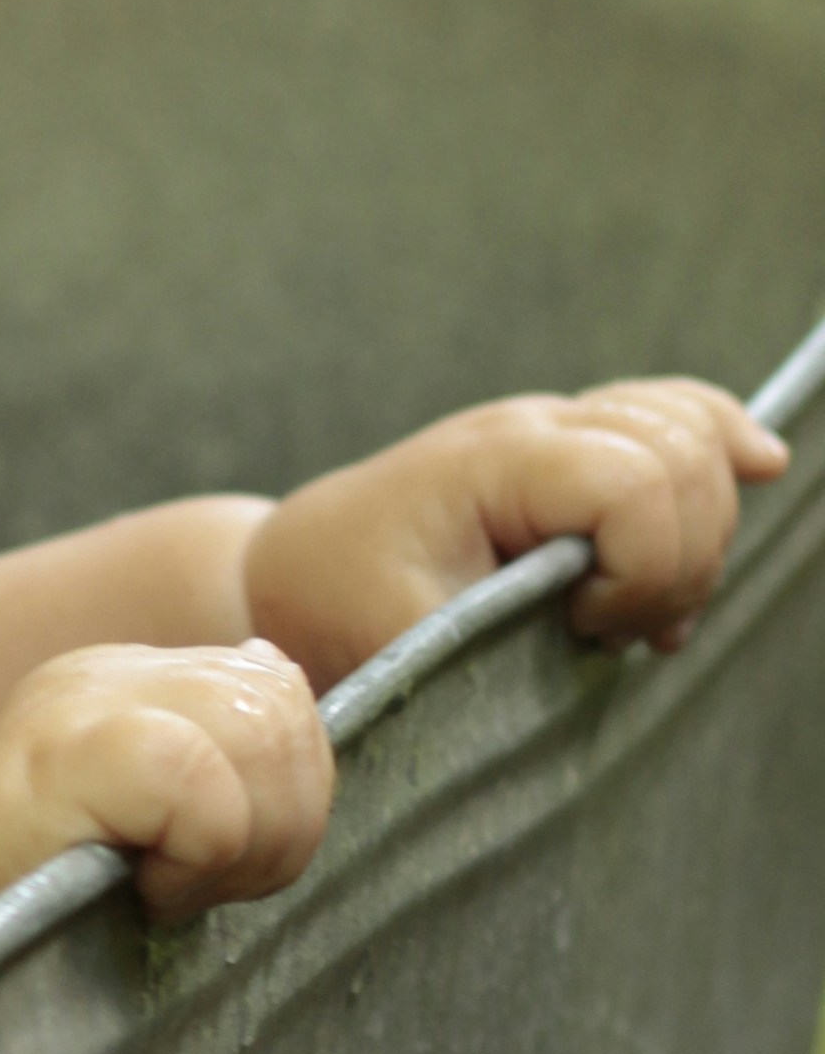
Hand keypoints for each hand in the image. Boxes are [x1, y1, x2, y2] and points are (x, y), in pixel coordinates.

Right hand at [0, 638, 332, 933]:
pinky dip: (199, 857)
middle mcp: (100, 674)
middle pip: (282, 711)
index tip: (214, 867)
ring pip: (261, 734)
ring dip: (243, 844)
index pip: (278, 694)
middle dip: (281, 824)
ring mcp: (76, 703)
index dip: (288, 796)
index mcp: (124, 683)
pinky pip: (204, 784)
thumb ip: (217, 756)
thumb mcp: (147, 832)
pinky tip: (144, 891)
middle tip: (199, 888)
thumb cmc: (39, 922)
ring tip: (169, 891)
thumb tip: (277, 672)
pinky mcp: (65, 748)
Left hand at [248, 381, 786, 682]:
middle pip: (683, 455)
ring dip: (699, 530)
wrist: (294, 567)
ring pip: (693, 433)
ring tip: (634, 607)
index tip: (585, 628)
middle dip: (680, 560)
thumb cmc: (332, 605)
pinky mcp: (577, 448)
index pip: (633, 480)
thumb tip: (608, 634)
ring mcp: (560, 428)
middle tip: (610, 630)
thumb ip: (498, 633)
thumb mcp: (398, 640)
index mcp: (491, 463)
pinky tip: (760, 464)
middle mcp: (536, 427)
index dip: (643, 565)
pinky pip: (677, 413)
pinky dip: (721, 442)